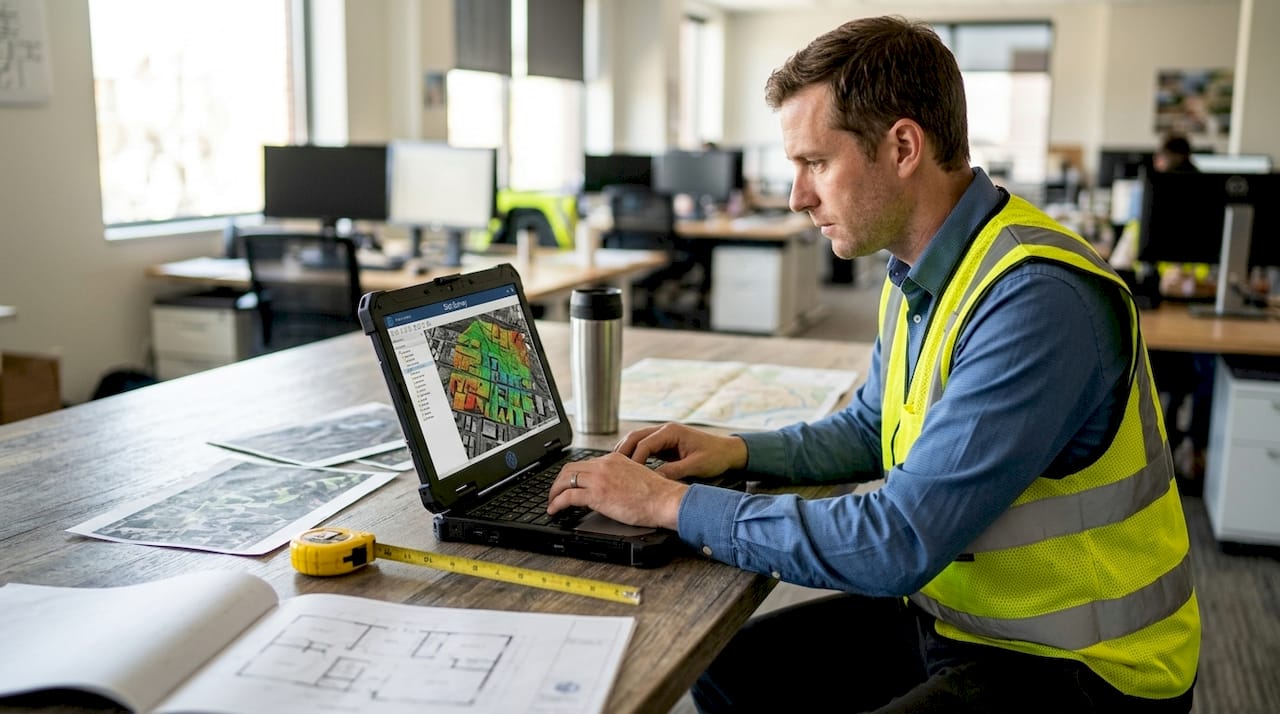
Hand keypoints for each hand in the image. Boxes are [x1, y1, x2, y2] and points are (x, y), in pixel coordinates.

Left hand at [548, 452, 687, 529]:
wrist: (664, 500)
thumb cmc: (656, 494)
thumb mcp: (634, 475)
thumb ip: (618, 476)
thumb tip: (609, 487)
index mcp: (613, 458)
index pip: (585, 463)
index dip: (572, 475)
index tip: (568, 484)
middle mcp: (603, 465)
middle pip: (570, 468)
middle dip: (558, 482)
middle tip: (554, 493)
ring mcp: (599, 478)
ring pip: (565, 480)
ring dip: (554, 492)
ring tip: (552, 503)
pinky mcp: (596, 494)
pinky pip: (568, 496)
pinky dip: (557, 503)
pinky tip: (554, 510)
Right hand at [614, 422, 748, 480]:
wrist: (728, 452)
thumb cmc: (715, 457)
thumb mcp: (695, 466)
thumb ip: (674, 472)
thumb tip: (654, 480)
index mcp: (672, 432)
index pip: (645, 443)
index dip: (634, 459)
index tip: (627, 474)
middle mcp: (665, 430)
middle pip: (635, 437)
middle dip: (622, 452)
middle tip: (612, 468)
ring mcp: (664, 436)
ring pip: (637, 440)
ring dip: (626, 452)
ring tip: (615, 468)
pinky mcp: (665, 444)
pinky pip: (644, 447)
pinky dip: (634, 455)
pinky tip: (628, 468)